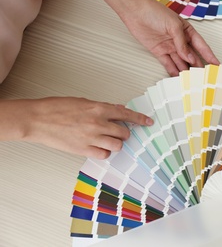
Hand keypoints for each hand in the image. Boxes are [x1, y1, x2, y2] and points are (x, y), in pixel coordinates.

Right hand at [0, 97, 152, 158]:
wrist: (38, 119)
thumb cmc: (57, 108)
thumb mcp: (83, 102)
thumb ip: (102, 107)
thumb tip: (117, 110)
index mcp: (99, 108)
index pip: (126, 114)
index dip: (140, 119)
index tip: (148, 122)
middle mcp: (98, 123)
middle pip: (124, 133)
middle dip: (124, 132)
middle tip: (117, 131)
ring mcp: (92, 138)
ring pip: (117, 145)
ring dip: (115, 143)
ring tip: (107, 140)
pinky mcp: (84, 150)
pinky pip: (104, 155)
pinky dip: (104, 152)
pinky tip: (98, 147)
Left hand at [93, 0, 219, 75]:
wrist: (136, 12)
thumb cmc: (155, 12)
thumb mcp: (173, 26)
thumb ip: (182, 44)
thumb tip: (189, 58)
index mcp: (187, 31)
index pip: (201, 46)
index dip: (209, 56)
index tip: (216, 65)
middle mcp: (179, 40)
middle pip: (191, 56)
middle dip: (198, 67)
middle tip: (204, 77)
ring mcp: (170, 47)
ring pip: (181, 62)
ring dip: (186, 71)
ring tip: (192, 81)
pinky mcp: (159, 52)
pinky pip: (168, 64)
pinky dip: (173, 71)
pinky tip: (178, 78)